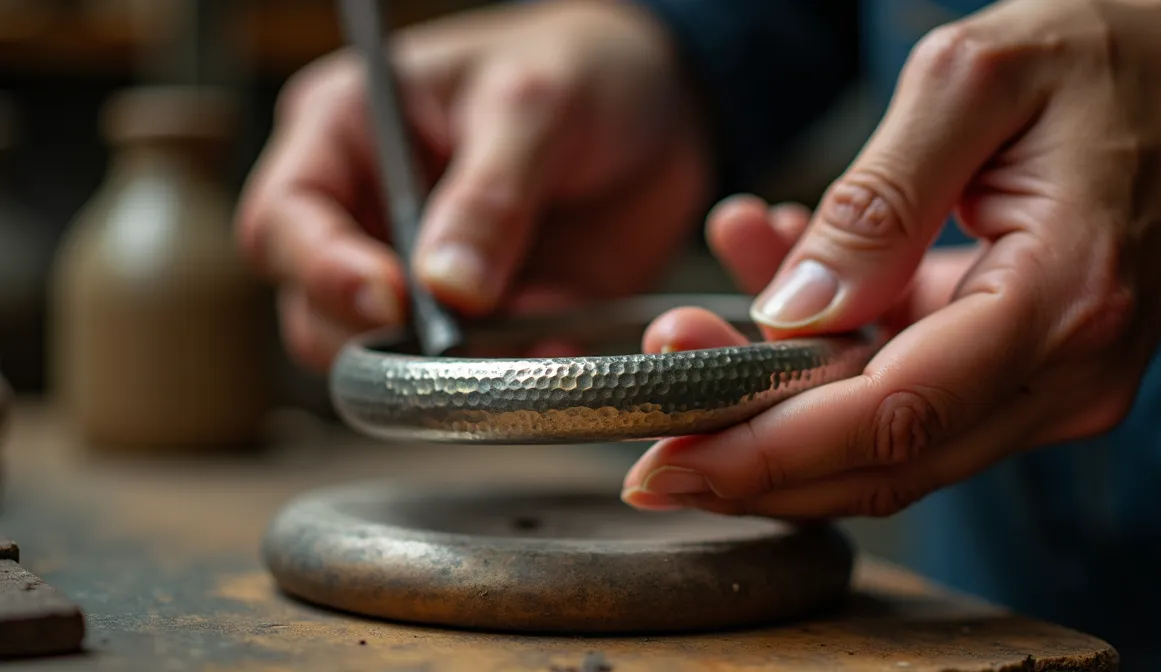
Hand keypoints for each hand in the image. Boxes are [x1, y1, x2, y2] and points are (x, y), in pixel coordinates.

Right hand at [236, 0, 710, 369]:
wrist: (668, 109)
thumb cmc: (580, 68)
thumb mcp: (536, 105)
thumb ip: (490, 194)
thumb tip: (446, 289)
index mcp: (348, 138)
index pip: (285, 221)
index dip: (323, 269)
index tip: (390, 298)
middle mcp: (371, 218)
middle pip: (318, 313)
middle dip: (382, 339)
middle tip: (458, 333)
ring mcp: (427, 281)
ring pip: (392, 363)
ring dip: (453, 368)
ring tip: (529, 320)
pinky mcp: (492, 324)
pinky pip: (485, 377)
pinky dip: (518, 372)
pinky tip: (561, 339)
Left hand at [622, 0, 1160, 517]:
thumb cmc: (1103, 60)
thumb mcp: (973, 81)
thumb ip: (880, 198)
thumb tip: (795, 310)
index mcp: (1061, 297)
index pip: (894, 415)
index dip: (769, 453)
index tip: (667, 465)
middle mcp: (1064, 370)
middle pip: (884, 461)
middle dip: (753, 457)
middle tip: (649, 436)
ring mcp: (1049, 384)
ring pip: (885, 444)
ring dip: (775, 407)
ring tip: (687, 335)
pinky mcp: (1024, 373)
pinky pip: (904, 393)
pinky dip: (823, 361)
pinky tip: (770, 281)